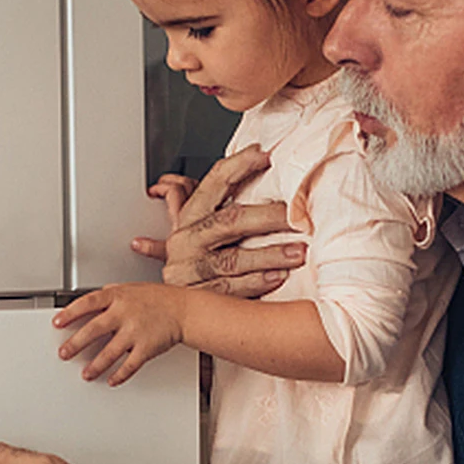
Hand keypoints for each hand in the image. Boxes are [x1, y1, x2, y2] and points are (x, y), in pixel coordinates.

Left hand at [53, 282, 185, 384]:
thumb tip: (92, 302)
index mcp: (118, 296)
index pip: (88, 303)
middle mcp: (124, 313)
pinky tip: (111, 380)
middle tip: (64, 354)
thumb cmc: (158, 299)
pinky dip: (119, 375)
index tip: (57, 323)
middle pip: (93, 330)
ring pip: (109, 352)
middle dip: (76, 344)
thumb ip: (111, 295)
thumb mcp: (131, 289)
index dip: (70, 314)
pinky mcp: (146, 348)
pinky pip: (129, 365)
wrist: (184, 310)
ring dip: (95, 365)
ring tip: (86, 374)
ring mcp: (135, 332)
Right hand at [132, 144, 306, 296]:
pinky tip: (278, 278)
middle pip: (230, 221)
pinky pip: (231, 289)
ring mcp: (189, 270)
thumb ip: (201, 196)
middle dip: (268, 216)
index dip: (239, 166)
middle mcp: (185, 241)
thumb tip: (216, 164)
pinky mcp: (197, 297)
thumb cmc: (191, 261)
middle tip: (298, 215)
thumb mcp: (193, 226)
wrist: (165, 308)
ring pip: (233, 259)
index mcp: (188, 217)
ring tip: (298, 251)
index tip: (265, 155)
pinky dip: (257, 284)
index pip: (213, 183)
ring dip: (269, 255)